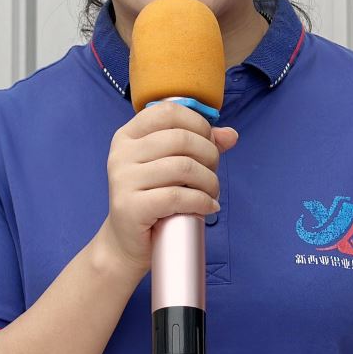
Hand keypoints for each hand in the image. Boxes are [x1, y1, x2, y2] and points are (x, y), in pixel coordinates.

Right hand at [91, 102, 239, 277]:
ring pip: (183, 167)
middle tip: (213, 174)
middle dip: (210, 155)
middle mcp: (121, 154)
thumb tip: (231, 135)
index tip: (209, 143)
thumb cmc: (153, 199)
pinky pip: (177, 196)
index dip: (198, 124)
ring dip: (209, 181)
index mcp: (128, 136)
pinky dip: (201, 201)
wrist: (127, 242)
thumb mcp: (171, 167)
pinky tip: (208, 207)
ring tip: (212, 193)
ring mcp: (123, 180)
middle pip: (180, 139)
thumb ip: (199, 145)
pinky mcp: (130, 207)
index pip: (168, 111)